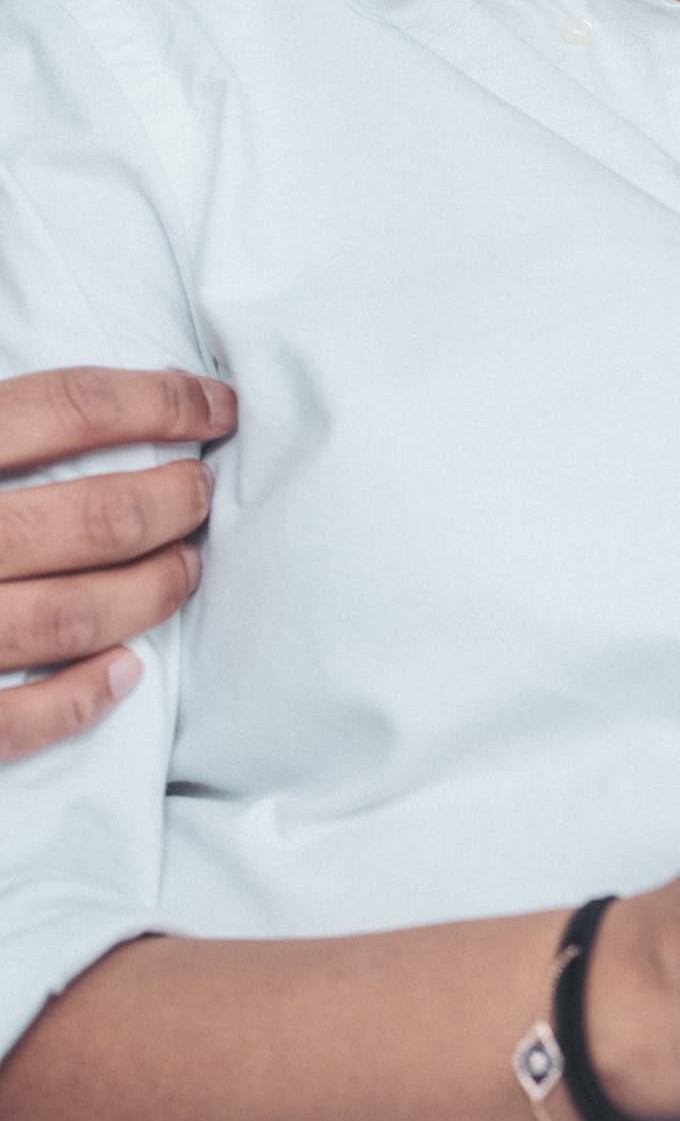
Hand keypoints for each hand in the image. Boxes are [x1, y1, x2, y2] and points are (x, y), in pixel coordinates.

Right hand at [0, 368, 234, 763]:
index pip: (69, 406)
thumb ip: (6, 424)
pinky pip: (18, 719)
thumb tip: (108, 402)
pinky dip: (81, 699)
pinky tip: (127, 673)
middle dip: (174, 502)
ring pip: (77, 615)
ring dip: (151, 592)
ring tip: (185, 569)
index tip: (219, 408)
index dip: (160, 401)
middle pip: (96, 515)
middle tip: (202, 497)